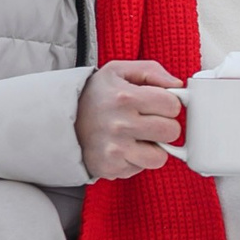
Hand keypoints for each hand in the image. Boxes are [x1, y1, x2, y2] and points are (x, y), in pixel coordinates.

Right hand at [75, 60, 184, 180]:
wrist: (61, 120)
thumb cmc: (96, 95)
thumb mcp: (117, 70)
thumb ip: (151, 70)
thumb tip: (178, 85)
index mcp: (125, 97)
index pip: (173, 105)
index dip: (168, 104)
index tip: (156, 104)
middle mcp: (119, 125)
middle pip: (171, 131)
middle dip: (165, 125)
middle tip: (148, 121)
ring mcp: (114, 149)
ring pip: (160, 157)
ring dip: (154, 147)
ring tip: (138, 136)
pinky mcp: (110, 167)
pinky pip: (142, 168)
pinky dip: (137, 159)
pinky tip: (124, 147)